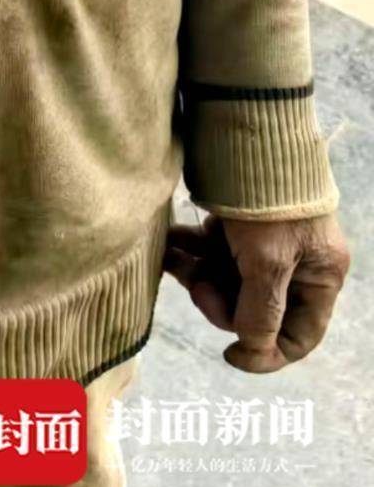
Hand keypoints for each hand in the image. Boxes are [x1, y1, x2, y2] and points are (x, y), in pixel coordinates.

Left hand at [163, 213, 349, 372]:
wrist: (250, 133)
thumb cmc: (270, 202)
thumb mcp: (268, 262)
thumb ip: (261, 312)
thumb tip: (252, 350)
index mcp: (319, 276)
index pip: (299, 336)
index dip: (267, 354)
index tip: (229, 353)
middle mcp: (294, 264)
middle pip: (255, 310)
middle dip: (221, 304)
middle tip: (199, 288)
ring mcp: (263, 244)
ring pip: (226, 281)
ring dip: (197, 276)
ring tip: (174, 262)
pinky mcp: (236, 225)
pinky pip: (211, 253)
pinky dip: (189, 252)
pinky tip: (168, 246)